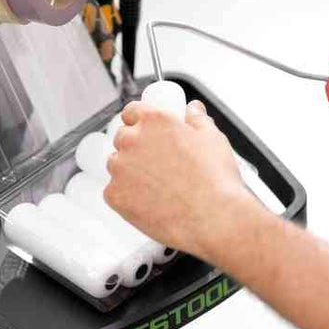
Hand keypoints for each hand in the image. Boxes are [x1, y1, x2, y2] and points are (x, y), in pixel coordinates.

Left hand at [104, 99, 262, 261]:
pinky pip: (113, 191)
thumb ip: (198, 119)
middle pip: (122, 138)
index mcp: (154, 121)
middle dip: (135, 146)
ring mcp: (120, 169)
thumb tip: (193, 109)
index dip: (138, 120)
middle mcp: (131, 141)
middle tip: (155, 163)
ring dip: (128, 170)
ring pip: (116, 165)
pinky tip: (147, 202)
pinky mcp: (114, 196)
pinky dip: (126, 196)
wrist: (212, 218)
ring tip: (154, 185)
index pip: (131, 111)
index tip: (144, 130)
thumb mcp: (212, 139)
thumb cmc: (215, 179)